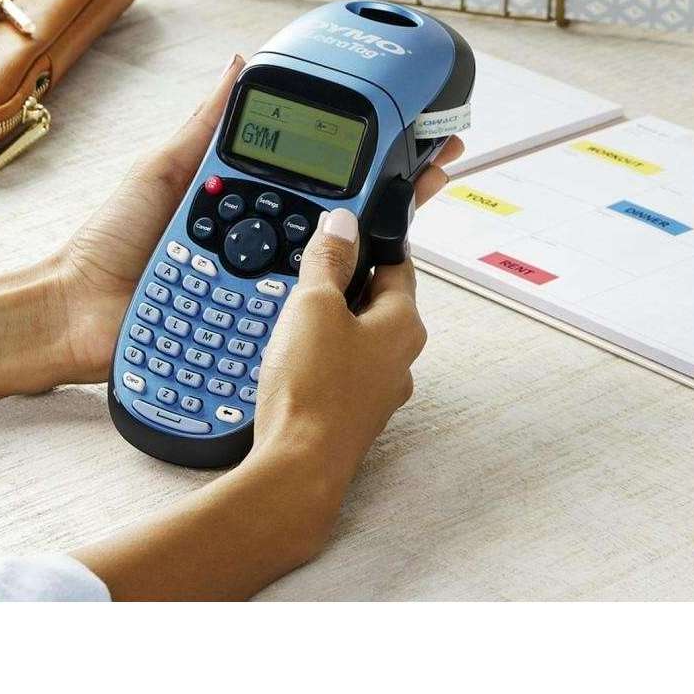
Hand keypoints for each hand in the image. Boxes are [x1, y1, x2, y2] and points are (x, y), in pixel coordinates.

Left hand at [52, 56, 463, 385]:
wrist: (79, 310)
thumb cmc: (112, 241)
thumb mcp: (163, 170)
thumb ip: (206, 127)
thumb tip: (240, 65)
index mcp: (247, 204)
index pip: (316, 180)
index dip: (362, 161)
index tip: (407, 139)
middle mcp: (262, 247)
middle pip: (338, 225)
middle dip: (389, 200)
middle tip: (438, 170)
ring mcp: (260, 290)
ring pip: (328, 272)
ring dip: (367, 252)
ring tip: (413, 216)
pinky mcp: (251, 330)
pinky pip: (295, 318)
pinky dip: (324, 307)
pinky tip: (358, 288)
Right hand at [71, 205, 445, 597]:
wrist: (297, 468)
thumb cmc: (314, 391)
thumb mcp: (314, 305)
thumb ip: (329, 260)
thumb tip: (342, 225)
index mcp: (404, 325)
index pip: (398, 264)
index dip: (373, 240)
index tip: (352, 225)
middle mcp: (399, 359)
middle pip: (375, 301)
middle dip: (343, 282)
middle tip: (309, 268)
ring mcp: (376, 389)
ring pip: (355, 337)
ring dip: (328, 321)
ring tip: (291, 313)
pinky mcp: (349, 413)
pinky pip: (338, 369)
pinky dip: (317, 355)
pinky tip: (289, 356)